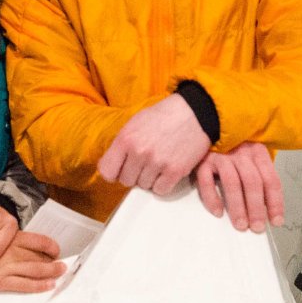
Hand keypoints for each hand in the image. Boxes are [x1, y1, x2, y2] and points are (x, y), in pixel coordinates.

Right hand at [0, 231, 66, 292]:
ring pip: (35, 270)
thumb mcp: (6, 239)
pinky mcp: (0, 281)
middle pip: (39, 257)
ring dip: (51, 273)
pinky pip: (25, 284)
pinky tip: (49, 285)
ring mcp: (5, 266)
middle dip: (54, 263)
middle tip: (63, 266)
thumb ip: (24, 244)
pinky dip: (39, 286)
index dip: (52, 247)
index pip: (40, 241)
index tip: (57, 252)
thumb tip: (49, 253)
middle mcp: (10, 251)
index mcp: (13, 237)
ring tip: (59, 273)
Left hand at [96, 94, 210, 195]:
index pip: (106, 171)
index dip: (114, 172)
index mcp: (126, 139)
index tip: (121, 169)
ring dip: (150, 178)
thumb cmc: (165, 115)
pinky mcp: (175, 171)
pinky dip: (163, 183)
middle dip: (134, 174)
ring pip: (144, 186)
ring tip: (159, 162)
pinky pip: (161, 190)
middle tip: (145, 162)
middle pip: (126, 181)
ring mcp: (157, 163)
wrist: (195, 112)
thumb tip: (111, 164)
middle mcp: (139, 152)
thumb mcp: (135, 122)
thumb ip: (122, 144)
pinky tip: (167, 170)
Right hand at [193, 141, 283, 231]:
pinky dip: (213, 198)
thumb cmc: (233, 150)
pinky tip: (218, 212)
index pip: (271, 179)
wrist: (207, 129)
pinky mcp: (202, 161)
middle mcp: (241, 152)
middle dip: (256, 207)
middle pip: (252, 182)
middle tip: (257, 227)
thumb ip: (260, 175)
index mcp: (257, 151)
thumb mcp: (251, 157)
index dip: (275, 202)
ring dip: (237, 206)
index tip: (275, 221)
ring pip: (232, 182)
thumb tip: (268, 208)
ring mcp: (220, 156)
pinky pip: (206, 181)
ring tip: (241, 225)